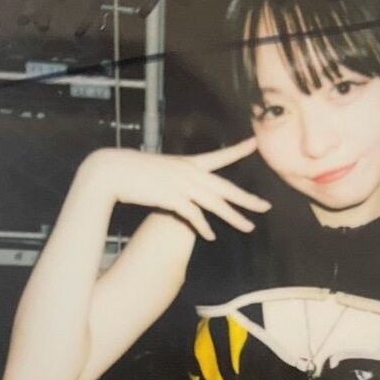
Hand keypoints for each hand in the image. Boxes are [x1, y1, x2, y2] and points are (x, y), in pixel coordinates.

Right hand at [82, 136, 269, 240]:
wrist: (113, 170)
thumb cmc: (132, 170)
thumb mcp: (159, 168)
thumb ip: (175, 177)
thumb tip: (180, 184)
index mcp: (188, 162)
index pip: (219, 156)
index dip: (238, 150)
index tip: (255, 143)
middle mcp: (189, 172)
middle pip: (225, 187)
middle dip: (247, 199)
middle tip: (266, 206)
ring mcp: (182, 185)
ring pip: (215, 203)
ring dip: (233, 217)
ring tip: (249, 227)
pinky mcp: (171, 198)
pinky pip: (193, 215)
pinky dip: (203, 226)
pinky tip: (211, 236)